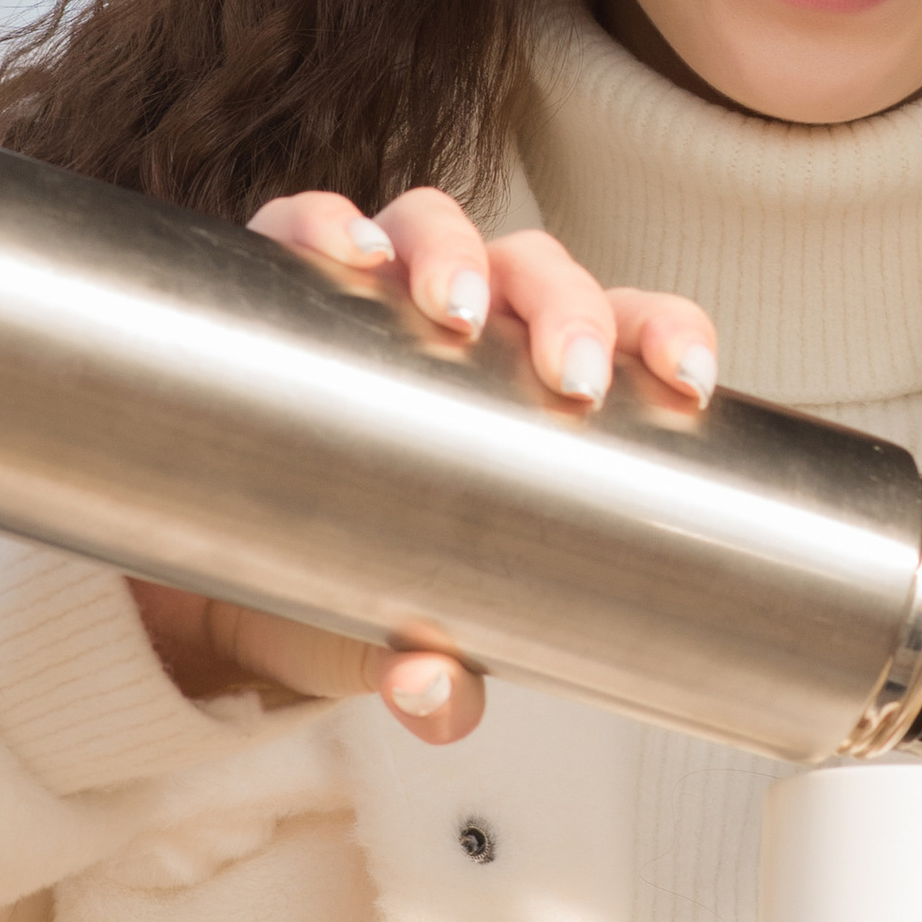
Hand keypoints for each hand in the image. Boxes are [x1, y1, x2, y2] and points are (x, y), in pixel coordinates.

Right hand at [126, 185, 720, 746]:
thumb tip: (432, 696)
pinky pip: (303, 226)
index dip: (667, 334)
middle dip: (563, 306)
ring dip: (450, 251)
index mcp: (538, 380)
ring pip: (433, 224)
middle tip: (567, 375)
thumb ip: (431, 679)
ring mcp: (378, 292)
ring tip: (448, 308)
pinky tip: (340, 257)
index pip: (628, 327)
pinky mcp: (283, 284)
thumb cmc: (361, 578)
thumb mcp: (400, 634)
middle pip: (538, 269)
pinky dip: (322, 226)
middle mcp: (469, 320)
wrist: (233, 577)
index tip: (688, 381)